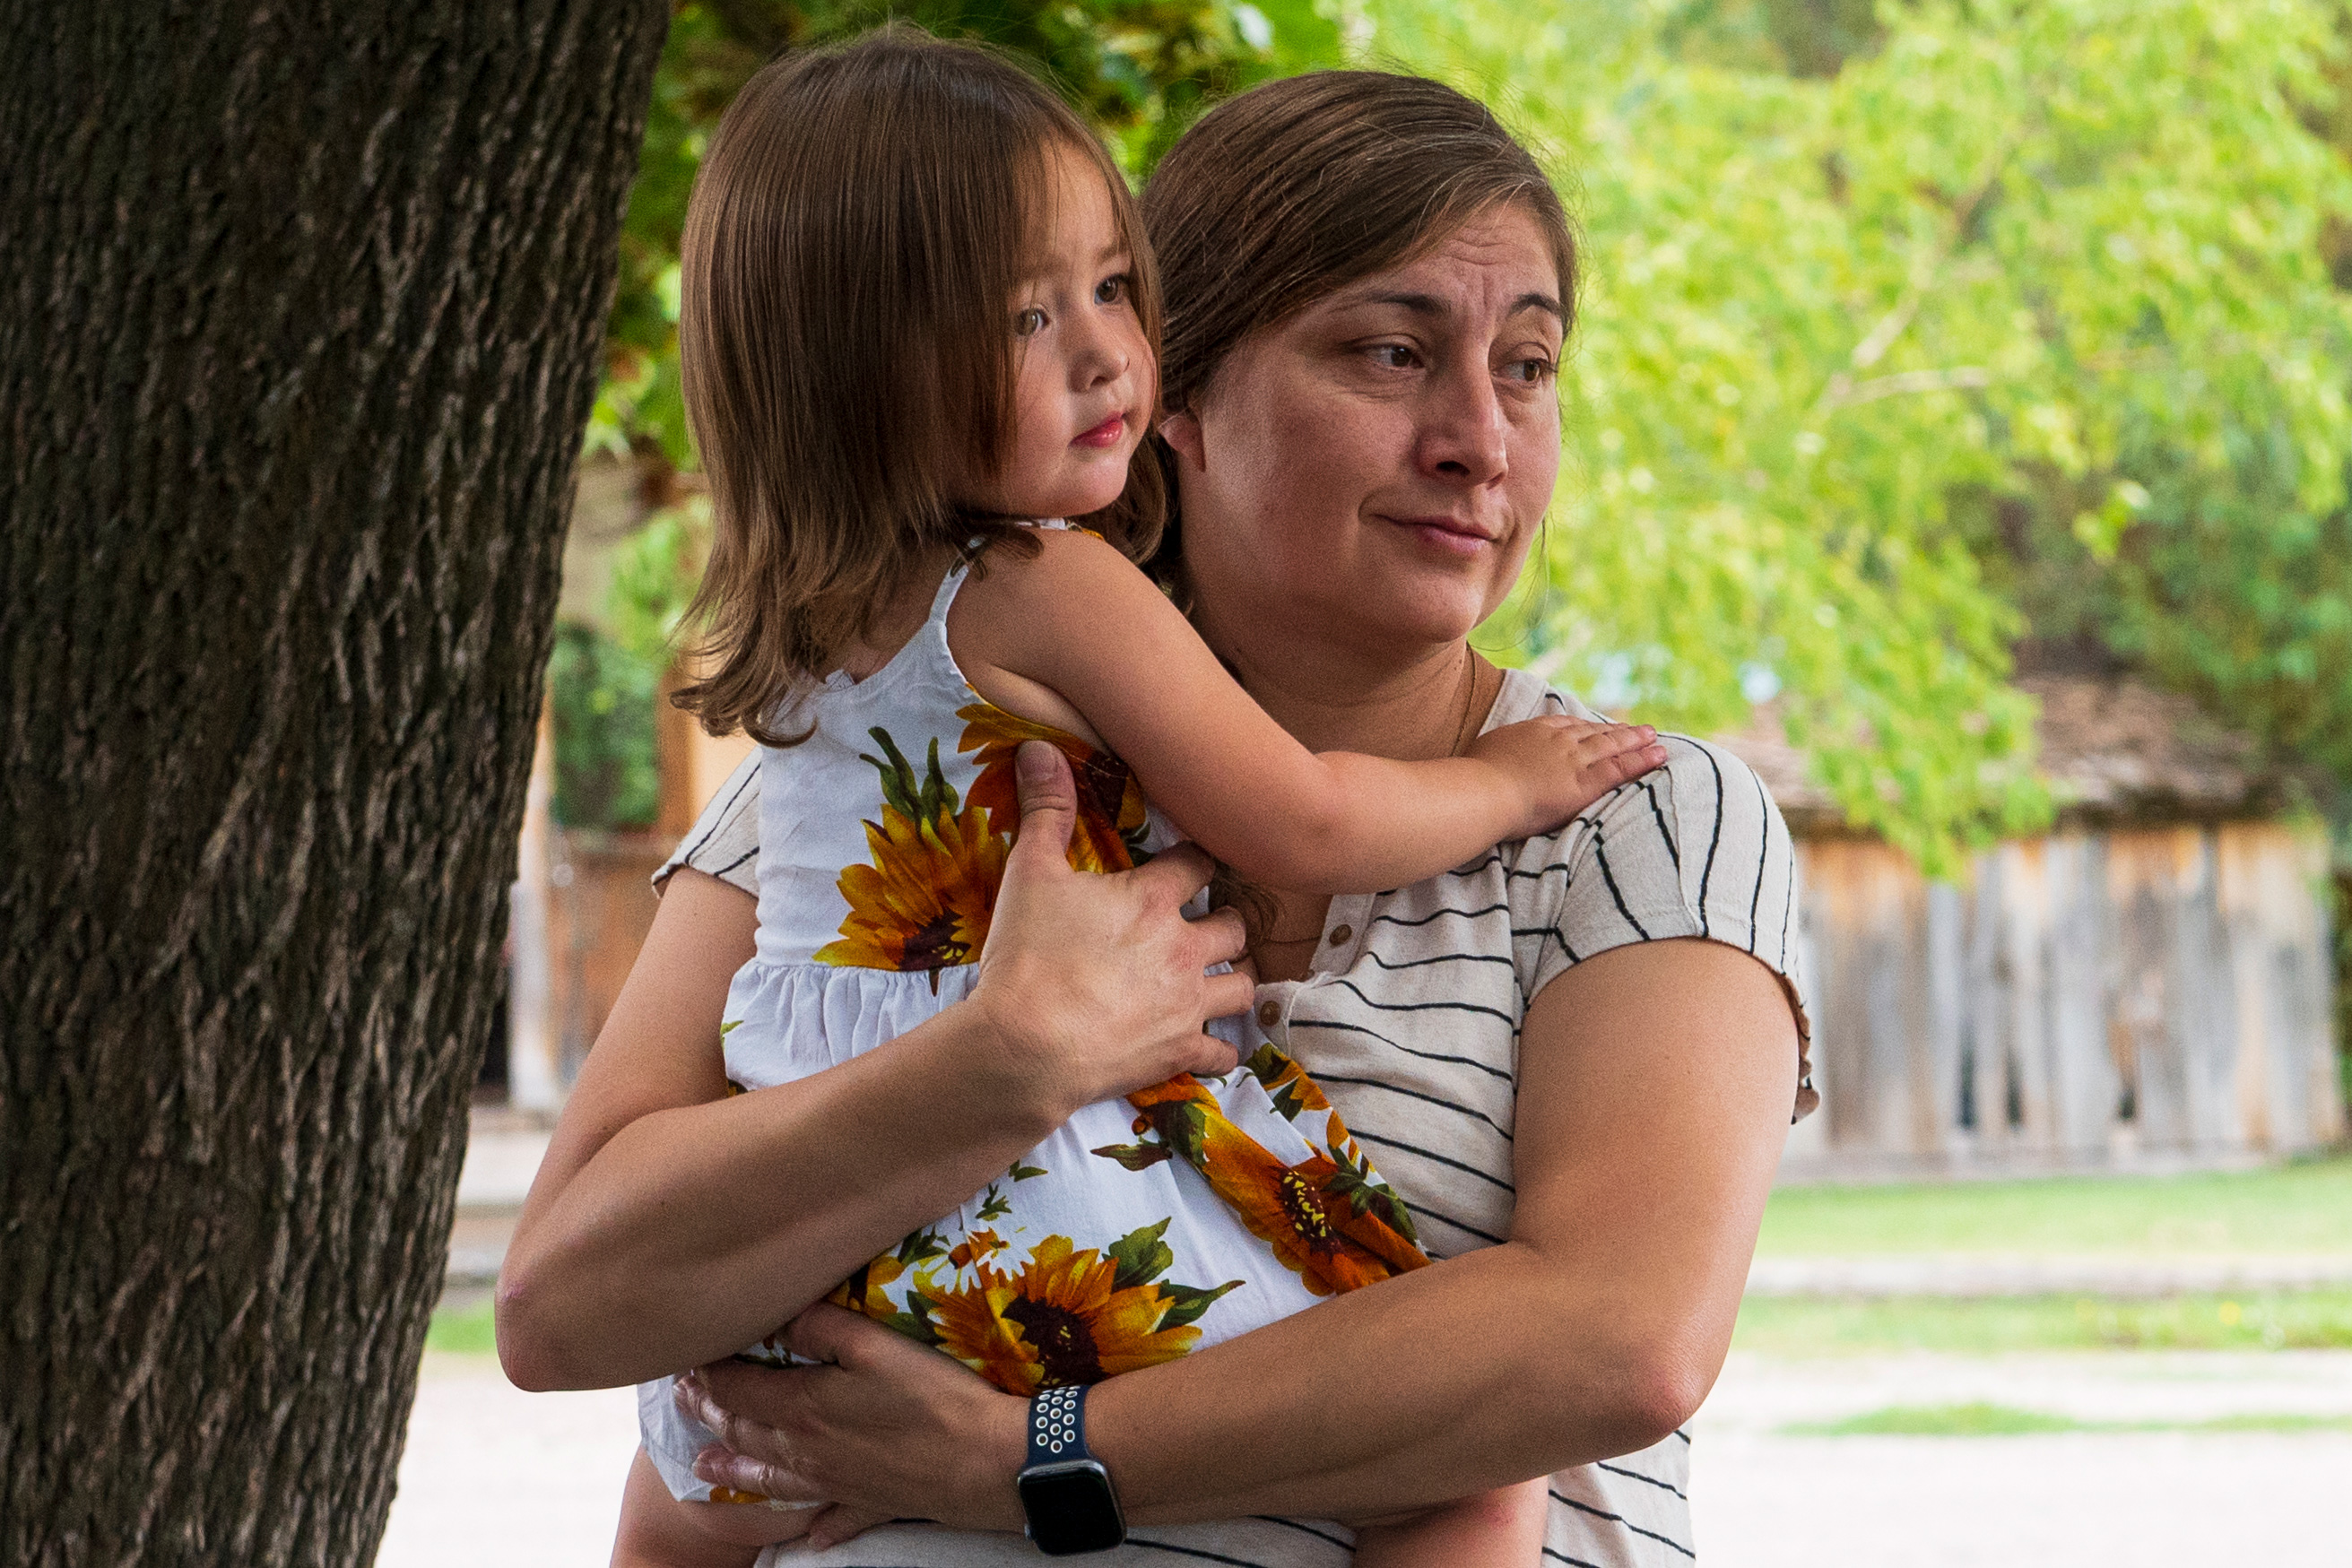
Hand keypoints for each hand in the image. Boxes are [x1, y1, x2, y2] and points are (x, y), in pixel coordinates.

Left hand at [678, 1304, 1030, 1545]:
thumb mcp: (875, 1345)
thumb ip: (822, 1326)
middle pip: (744, 1433)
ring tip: (704, 1467)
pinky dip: (814, 1523)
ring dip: (733, 1471)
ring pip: (770, 1479)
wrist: (982, 1463)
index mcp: (803, 1408)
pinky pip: (829, 1517)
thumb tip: (778, 1314)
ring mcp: (834, 1484)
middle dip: (710, 1413)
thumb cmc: (931, 1397)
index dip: (709, 1374)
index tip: (688, 1359)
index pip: (738, 1390)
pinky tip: (809, 1533)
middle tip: (684, 1400)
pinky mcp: (867, 1504)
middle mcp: (806, 1452)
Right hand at [971, 741, 1250, 1115]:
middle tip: (1209, 925)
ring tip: (1219, 976)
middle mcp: (1184, 948)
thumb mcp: (1030, 874)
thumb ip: (1045, 810)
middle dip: (1225, 922)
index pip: (1199, 863)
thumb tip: (1039, 748)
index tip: (1190, 863)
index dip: (1197, 860)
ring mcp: (1188, 1003)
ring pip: (1244, 985)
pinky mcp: (1181, 1052)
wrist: (1026, 1047)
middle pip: (1235, 926)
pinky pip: (1223, 1052)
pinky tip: (1208, 1044)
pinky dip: (1219, 1048)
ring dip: (1235, 978)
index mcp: (1153, 899)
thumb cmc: (1027, 957)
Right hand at [1465, 717, 1666, 837]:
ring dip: (1636, 741)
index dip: (1587, 727)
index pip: (1567, 726)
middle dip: (1617, 731)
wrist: (1483, 792)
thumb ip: (1498, 754)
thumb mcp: (1484, 753)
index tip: (1598, 727)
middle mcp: (1557, 741)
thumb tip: (1494, 758)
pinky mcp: (1584, 783)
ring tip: (1654, 737)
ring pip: (1612, 746)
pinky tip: (1659, 756)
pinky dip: (1642, 761)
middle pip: (1594, 732)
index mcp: (1533, 731)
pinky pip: (1620, 769)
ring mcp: (1573, 760)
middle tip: (1638, 728)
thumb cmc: (1473, 778)